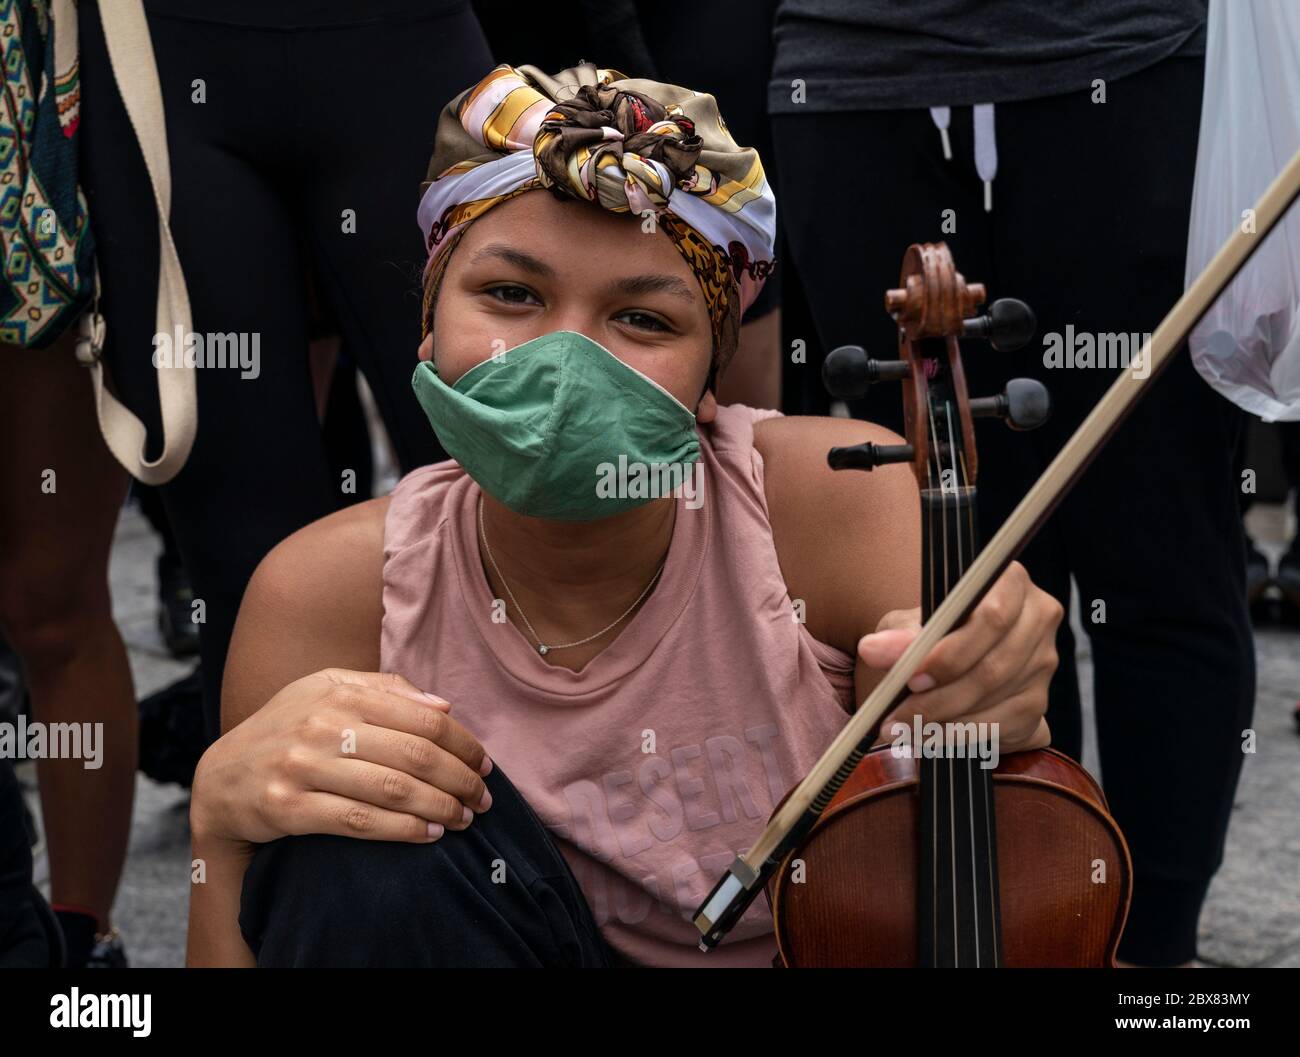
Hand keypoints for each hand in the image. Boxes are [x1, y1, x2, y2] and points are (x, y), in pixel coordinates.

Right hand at [191, 669, 491, 845]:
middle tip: (483, 798)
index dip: (463, 743)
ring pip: (392, 789)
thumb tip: (444, 705)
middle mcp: (322, 726)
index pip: (424, 718)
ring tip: (464, 819)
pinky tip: (429, 834)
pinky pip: (359, 822)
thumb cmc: (288, 728)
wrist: (221, 778)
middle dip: (460, 779)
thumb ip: (386, 690)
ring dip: (440, 808)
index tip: (485, 764)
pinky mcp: (288, 808)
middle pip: (415, 754)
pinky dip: (402, 830)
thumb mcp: (327, 691)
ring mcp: (302, 767)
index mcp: (341, 693)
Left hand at [856, 561, 1059, 753]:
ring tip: (901, 729)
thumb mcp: (909, 624)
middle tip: (897, 715)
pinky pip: (1002, 726)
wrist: (949, 656)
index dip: (952, 653)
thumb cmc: (931, 630)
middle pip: (995, 667)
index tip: (911, 678)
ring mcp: (1043, 663)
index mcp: (1011, 583)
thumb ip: (896, 635)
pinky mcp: (1038, 701)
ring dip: (943, 722)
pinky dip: (959, 736)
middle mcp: (1037, 619)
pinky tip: (927, 738)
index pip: (992, 618)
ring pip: (996, 700)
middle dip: (940, 697)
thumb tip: (872, 649)